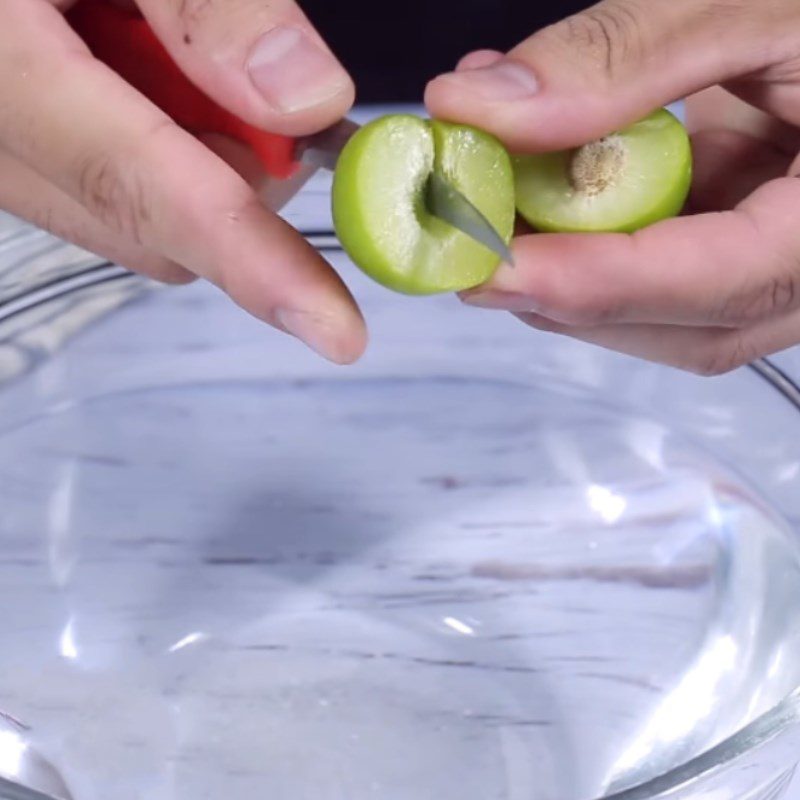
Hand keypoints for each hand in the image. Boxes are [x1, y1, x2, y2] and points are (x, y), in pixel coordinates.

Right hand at [0, 0, 365, 363]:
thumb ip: (206, 2)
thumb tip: (305, 100)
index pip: (139, 188)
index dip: (250, 264)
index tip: (336, 331)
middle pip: (153, 227)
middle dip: (239, 186)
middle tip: (264, 88)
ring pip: (134, 218)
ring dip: (202, 164)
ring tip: (188, 56)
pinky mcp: (9, 158)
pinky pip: (107, 191)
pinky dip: (164, 153)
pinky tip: (155, 76)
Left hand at [426, 0, 799, 374]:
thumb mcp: (747, 0)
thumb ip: (620, 56)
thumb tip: (472, 105)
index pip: (728, 283)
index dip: (604, 284)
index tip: (497, 270)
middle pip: (683, 327)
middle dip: (568, 292)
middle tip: (472, 239)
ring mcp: (776, 266)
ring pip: (662, 316)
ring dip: (566, 270)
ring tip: (498, 200)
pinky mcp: (739, 248)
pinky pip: (657, 273)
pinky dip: (586, 239)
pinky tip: (540, 183)